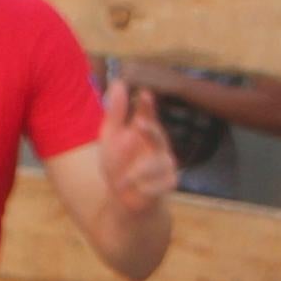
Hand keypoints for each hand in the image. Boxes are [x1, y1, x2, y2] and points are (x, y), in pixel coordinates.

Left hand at [99, 83, 180, 213]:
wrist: (123, 197)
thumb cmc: (119, 161)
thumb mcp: (111, 137)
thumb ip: (116, 112)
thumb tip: (118, 83)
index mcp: (145, 130)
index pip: (147, 114)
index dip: (146, 106)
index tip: (144, 94)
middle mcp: (159, 144)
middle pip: (157, 135)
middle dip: (150, 130)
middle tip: (140, 124)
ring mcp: (166, 164)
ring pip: (152, 165)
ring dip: (132, 174)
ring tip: (121, 181)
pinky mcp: (170, 182)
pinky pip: (154, 185)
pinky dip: (139, 189)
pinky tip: (134, 190)